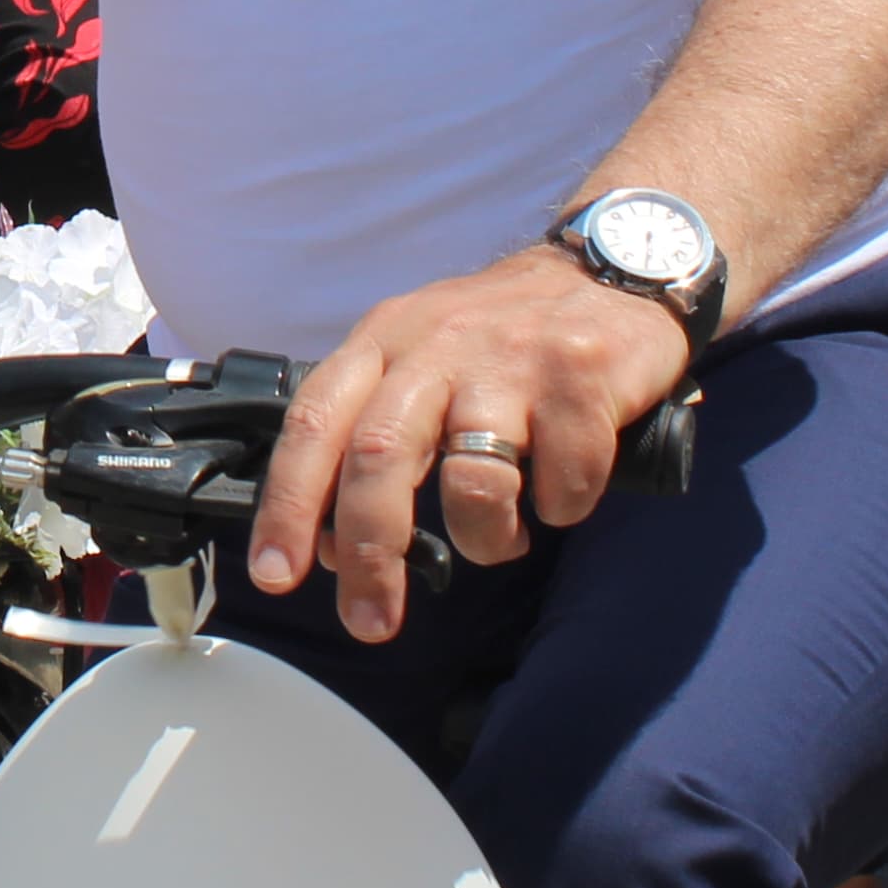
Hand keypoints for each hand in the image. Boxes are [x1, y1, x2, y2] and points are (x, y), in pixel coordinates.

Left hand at [250, 248, 693, 640]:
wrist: (613, 265)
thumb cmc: (502, 334)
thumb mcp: (419, 358)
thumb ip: (373, 434)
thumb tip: (333, 545)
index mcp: (383, 342)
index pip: (314, 422)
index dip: (287, 502)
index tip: (274, 574)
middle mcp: (437, 347)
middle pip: (379, 456)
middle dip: (370, 553)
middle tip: (372, 621)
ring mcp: (510, 361)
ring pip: (475, 483)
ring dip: (485, 539)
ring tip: (502, 539)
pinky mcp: (581, 378)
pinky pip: (563, 484)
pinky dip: (562, 507)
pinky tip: (564, 488)